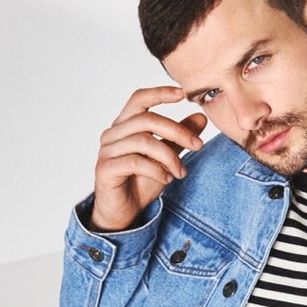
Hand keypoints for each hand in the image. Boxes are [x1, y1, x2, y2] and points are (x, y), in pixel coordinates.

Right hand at [90, 86, 206, 230]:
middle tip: (198, 146)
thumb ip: (178, 137)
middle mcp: (112, 134)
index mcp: (125, 125)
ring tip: (181, 172)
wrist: (123, 212)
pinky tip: (167, 179)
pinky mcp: (105, 169)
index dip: (159, 93)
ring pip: (143, 141)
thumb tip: (201, 117)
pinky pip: (135, 162)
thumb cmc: (140, 182)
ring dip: (169, 157)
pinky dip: (156, 170)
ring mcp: (107, 151)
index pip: (139, 99)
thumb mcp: (165, 157)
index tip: (183, 94)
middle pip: (147, 120)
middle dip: (177, 131)